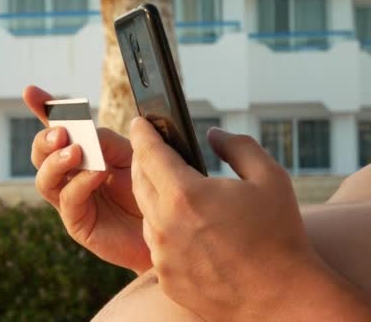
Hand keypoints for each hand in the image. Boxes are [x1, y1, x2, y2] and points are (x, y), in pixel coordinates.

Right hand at [24, 86, 150, 273]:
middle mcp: (71, 175)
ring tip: (76, 151)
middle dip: (46, 139)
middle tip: (62, 133)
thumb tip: (85, 134)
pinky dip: (79, 183)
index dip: (42, 109)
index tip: (31, 91)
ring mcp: (72, 200)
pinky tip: (96, 174)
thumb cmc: (149, 189)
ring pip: (45, 179)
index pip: (58, 128)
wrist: (168, 227)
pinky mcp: (79, 223)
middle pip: (40, 154)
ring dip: (56, 162)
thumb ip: (107, 142)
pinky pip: (68, 200)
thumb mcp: (131, 156)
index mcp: (84, 153)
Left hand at [130, 117, 324, 320]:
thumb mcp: (270, 178)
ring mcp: (162, 255)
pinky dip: (166, 232)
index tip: (138, 123)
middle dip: (144, 162)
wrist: (284, 299)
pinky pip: (158, 246)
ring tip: (175, 192)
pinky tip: (186, 231)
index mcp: (186, 195)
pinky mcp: (166, 278)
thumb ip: (238, 147)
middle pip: (140, 182)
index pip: (150, 154)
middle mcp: (165, 225)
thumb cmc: (280, 237)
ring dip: (155, 199)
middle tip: (154, 152)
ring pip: (147, 215)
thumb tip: (213, 136)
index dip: (142, 134)